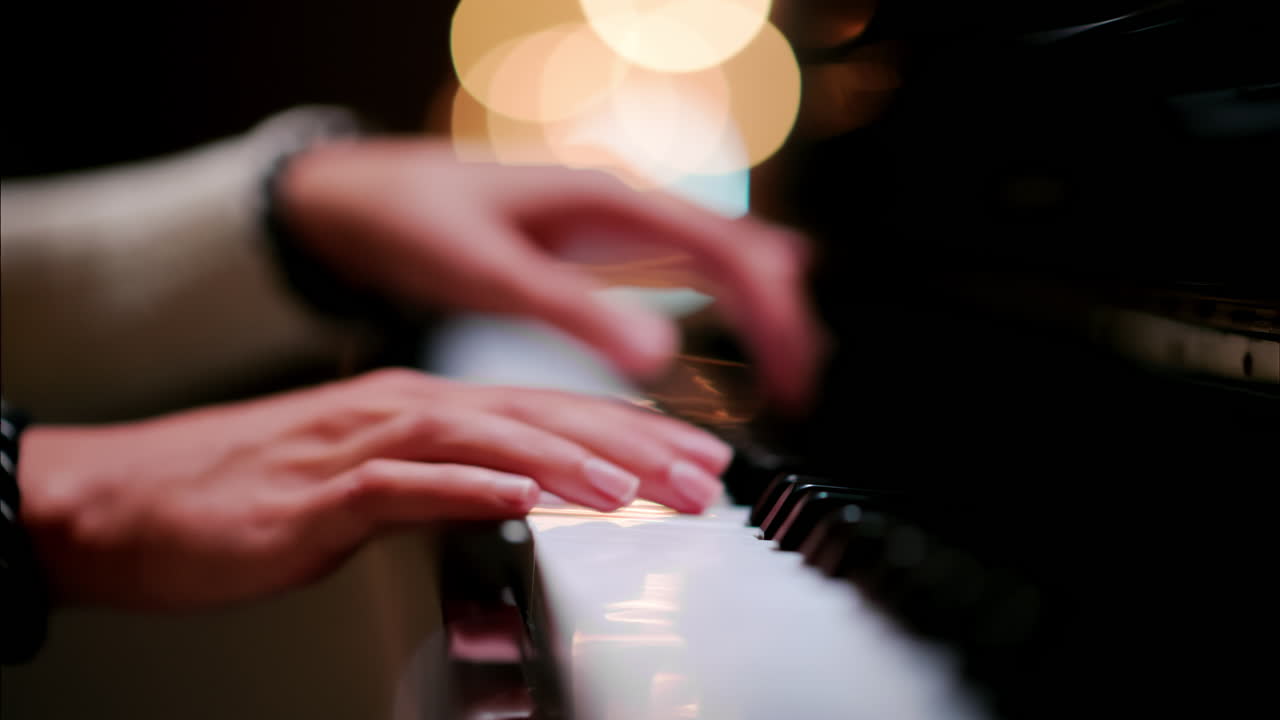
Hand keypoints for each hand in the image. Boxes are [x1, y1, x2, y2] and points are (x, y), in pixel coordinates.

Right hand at [17, 369, 730, 610]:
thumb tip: (516, 499)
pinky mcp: (321, 488)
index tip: (695, 463)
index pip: (550, 417)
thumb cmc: (250, 496)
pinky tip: (525, 496)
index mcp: (424, 410)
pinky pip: (408, 481)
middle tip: (704, 477)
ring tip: (640, 488)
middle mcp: (405, 410)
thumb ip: (446, 486)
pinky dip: (471, 484)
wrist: (132, 500)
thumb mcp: (372, 490)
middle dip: (633, 447)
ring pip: (487, 437)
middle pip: (540, 418)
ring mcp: (363, 442)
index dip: (631, 437)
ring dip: (570, 461)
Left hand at [278, 139, 824, 410]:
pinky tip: (737, 323)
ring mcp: (617, 220)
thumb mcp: (488, 275)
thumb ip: (575, 313)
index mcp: (612, 201)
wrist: (362, 196)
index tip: (792, 380)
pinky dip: (723, 300)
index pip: (731, 254)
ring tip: (785, 372)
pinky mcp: (599, 242)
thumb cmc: (416, 223)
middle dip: (783, 316)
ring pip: (722, 256)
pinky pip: (686, 266)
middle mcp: (627, 203)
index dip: (774, 316)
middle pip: (742, 251)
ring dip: (760, 309)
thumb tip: (661, 361)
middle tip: (799, 390)